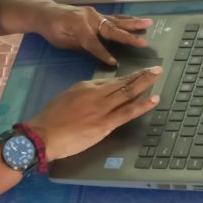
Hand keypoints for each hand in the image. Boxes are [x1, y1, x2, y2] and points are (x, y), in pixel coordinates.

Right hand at [26, 66, 161, 159]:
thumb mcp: (67, 98)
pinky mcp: (105, 124)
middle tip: (156, 69)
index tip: (138, 74)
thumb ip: (83, 95)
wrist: (44, 134)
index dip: (127, 78)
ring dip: (145, 83)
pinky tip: (154, 99)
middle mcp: (97, 94)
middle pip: (123, 83)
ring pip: (128, 93)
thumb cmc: (51, 119)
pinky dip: (142, 105)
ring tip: (158, 75)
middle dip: (141, 75)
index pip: (111, 81)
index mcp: (86, 86)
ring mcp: (102, 109)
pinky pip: (128, 113)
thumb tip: (97, 95)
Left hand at [38, 4, 152, 65]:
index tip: (115, 63)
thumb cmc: (53, 30)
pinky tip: (137, 21)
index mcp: (79, 26)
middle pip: (111, 29)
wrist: (46, 13)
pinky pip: (114, 18)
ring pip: (116, 20)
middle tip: (143, 42)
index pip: (94, 43)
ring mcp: (95, 14)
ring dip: (133, 23)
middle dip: (128, 37)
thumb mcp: (62, 41)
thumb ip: (81, 45)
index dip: (104, 54)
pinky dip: (127, 20)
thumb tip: (98, 53)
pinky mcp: (97, 14)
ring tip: (148, 24)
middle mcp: (90, 18)